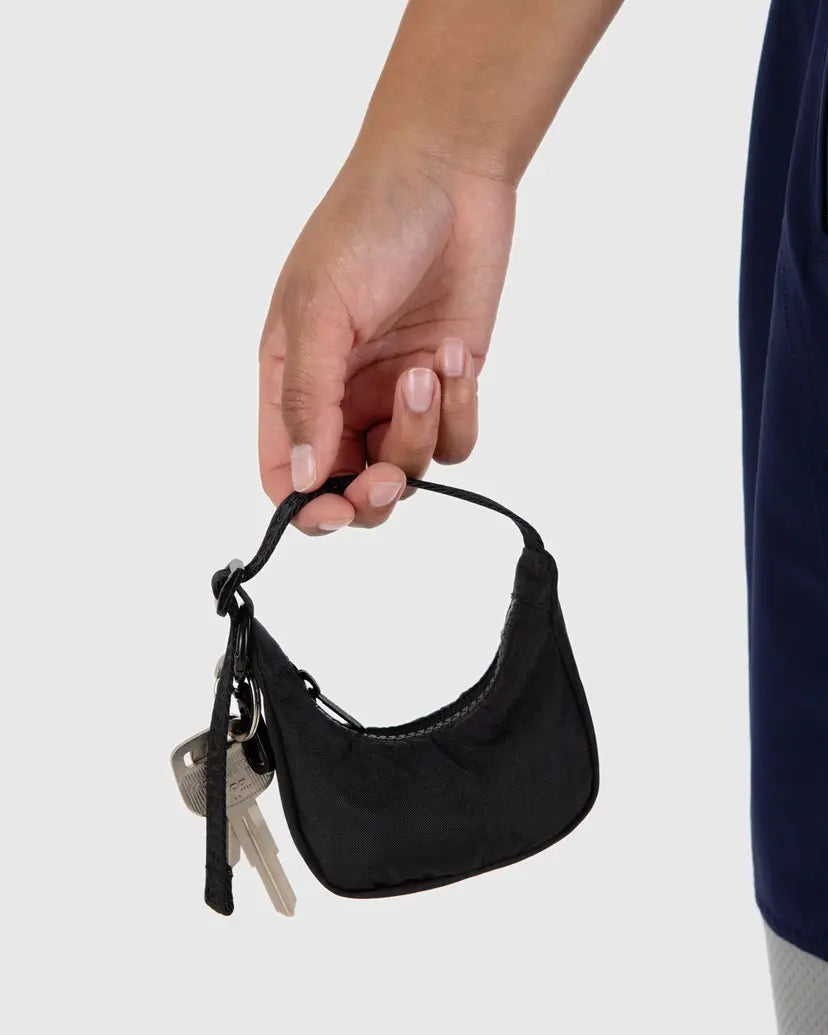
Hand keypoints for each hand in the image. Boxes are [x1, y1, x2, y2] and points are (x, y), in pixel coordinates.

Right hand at [258, 145, 514, 531]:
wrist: (448, 177)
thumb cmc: (366, 226)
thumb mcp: (319, 310)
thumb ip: (306, 399)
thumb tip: (300, 480)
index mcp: (291, 381)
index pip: (285, 472)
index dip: (305, 507)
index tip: (335, 510)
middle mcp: (341, 398)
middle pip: (350, 488)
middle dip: (372, 494)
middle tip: (389, 476)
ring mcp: (396, 395)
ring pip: (409, 467)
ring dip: (420, 434)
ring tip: (426, 372)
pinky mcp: (448, 386)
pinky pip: (456, 439)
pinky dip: (460, 412)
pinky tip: (453, 358)